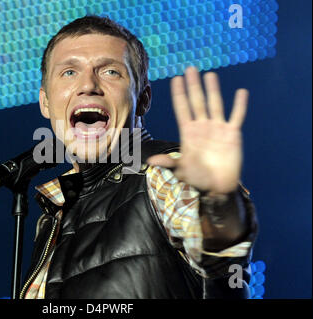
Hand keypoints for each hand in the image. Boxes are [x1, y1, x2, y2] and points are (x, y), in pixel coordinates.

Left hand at [147, 67, 248, 194]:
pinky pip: (237, 116)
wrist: (217, 187)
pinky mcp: (232, 134)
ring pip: (215, 104)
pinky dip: (239, 105)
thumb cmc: (197, 179)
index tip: (176, 78)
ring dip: (213, 90)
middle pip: (197, 101)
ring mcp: (217, 128)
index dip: (179, 94)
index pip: (182, 108)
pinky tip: (241, 92)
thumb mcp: (181, 170)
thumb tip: (150, 161)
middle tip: (190, 68)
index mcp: (188, 133)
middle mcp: (202, 127)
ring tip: (210, 75)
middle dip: (193, 86)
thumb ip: (168, 163)